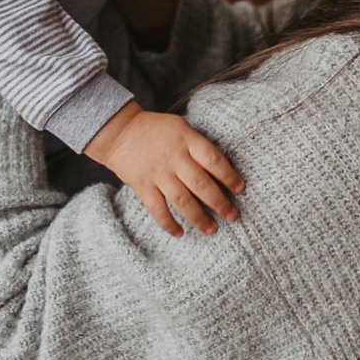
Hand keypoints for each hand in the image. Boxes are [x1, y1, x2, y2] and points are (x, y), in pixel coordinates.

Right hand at [85, 100, 241, 237]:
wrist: (120, 131)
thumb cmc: (156, 129)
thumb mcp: (180, 127)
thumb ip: (197, 146)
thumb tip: (220, 171)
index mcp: (186, 140)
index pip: (213, 160)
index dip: (228, 176)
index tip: (239, 189)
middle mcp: (174, 157)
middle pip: (201, 184)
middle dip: (219, 203)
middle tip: (232, 216)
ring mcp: (158, 173)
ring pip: (182, 200)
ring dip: (199, 217)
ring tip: (211, 229)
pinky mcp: (143, 186)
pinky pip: (158, 210)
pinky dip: (169, 224)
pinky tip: (180, 232)